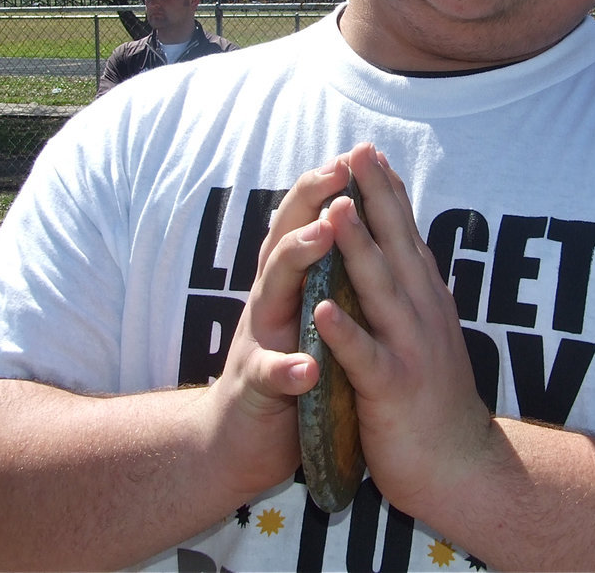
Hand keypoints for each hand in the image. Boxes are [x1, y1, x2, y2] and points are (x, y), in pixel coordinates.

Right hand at [210, 156, 353, 496]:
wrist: (238, 440)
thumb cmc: (286, 365)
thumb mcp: (306, 310)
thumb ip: (322, 272)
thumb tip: (350, 220)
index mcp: (290, 283)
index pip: (306, 222)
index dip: (328, 188)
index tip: (356, 155)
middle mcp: (270, 300)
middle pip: (284, 238)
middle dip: (309, 203)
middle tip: (337, 172)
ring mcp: (258, 339)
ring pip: (272, 290)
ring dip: (297, 259)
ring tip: (324, 235)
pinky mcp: (253, 387)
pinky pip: (268, 374)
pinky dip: (286, 369)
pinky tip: (306, 367)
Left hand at [309, 144, 491, 520]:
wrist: (461, 467)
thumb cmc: (436, 401)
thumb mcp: (430, 334)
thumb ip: (416, 294)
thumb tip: (409, 251)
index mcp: (426, 301)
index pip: (407, 235)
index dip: (388, 193)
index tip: (369, 152)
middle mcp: (422, 315)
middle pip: (397, 246)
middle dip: (375, 198)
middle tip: (358, 152)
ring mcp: (410, 350)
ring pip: (380, 291)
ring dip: (358, 249)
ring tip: (337, 211)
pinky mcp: (393, 390)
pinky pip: (364, 358)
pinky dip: (344, 333)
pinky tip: (322, 310)